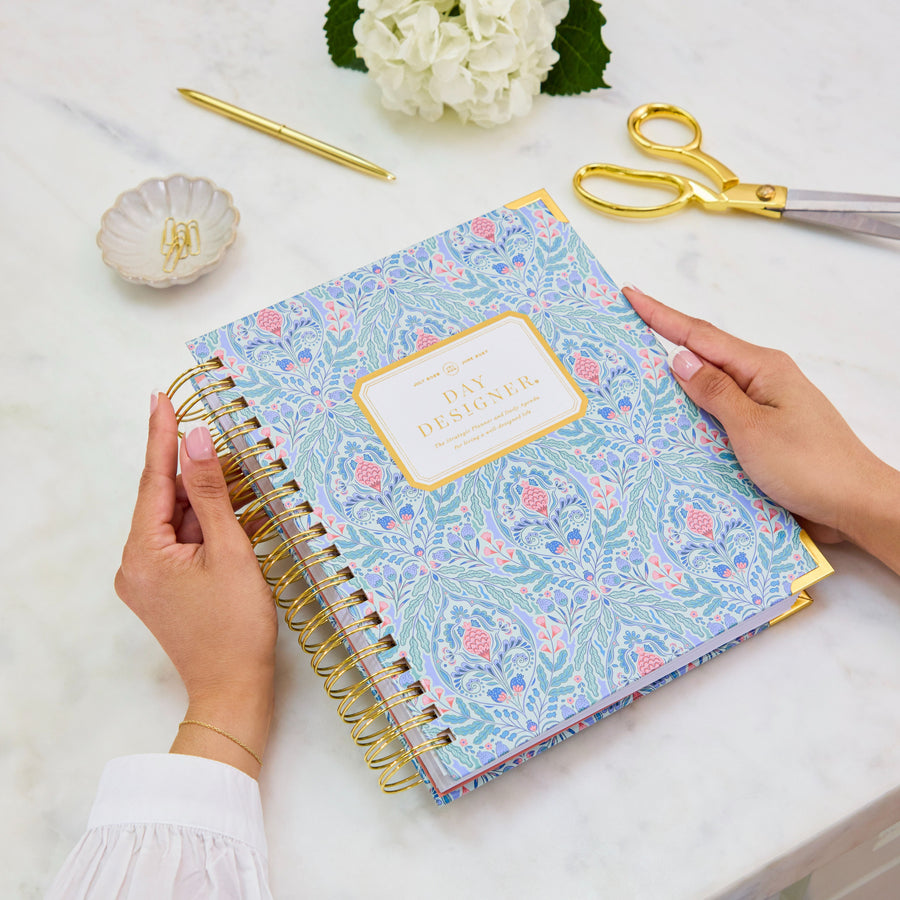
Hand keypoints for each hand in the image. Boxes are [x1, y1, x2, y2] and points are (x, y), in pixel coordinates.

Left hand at [114, 393, 277, 776]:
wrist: (234, 688)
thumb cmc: (236, 625)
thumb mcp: (230, 550)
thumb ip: (211, 492)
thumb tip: (195, 440)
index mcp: (143, 553)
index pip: (153, 480)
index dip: (160, 436)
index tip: (160, 397)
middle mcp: (135, 563)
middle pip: (167, 500)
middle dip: (196, 471)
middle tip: (222, 437)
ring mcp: (148, 578)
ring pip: (179, 521)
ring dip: (208, 501)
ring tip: (241, 479)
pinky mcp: (165, 588)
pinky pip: (185, 542)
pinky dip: (209, 527)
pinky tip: (237, 514)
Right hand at [624, 286, 899, 575]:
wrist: (855, 504)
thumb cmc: (811, 465)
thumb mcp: (752, 427)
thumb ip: (714, 392)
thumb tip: (680, 359)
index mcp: (762, 368)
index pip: (699, 335)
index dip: (660, 315)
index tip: (631, 294)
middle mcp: (763, 382)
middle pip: (703, 358)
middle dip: (664, 347)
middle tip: (624, 339)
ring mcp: (764, 408)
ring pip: (710, 391)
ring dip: (678, 389)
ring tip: (639, 385)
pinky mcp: (763, 435)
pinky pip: (720, 418)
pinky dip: (696, 418)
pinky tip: (675, 427)